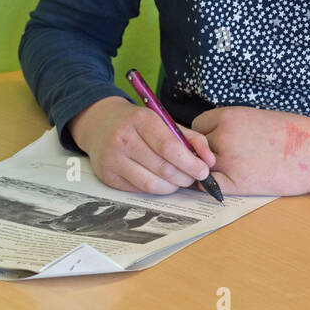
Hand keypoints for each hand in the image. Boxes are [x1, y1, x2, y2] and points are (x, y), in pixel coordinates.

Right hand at [69, 96, 215, 195]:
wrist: (100, 123)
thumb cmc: (137, 123)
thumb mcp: (162, 121)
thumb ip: (190, 138)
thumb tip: (210, 160)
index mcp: (140, 119)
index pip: (169, 147)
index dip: (189, 162)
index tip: (203, 170)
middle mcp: (123, 139)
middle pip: (162, 168)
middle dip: (184, 177)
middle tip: (193, 177)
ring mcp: (112, 159)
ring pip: (151, 184)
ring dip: (172, 186)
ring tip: (178, 180)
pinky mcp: (107, 176)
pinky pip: (139, 190)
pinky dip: (156, 189)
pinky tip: (161, 181)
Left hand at [190, 106, 309, 196]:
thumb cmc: (293, 135)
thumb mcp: (257, 118)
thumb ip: (233, 126)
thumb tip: (213, 138)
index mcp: (229, 116)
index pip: (198, 127)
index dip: (206, 136)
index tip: (218, 143)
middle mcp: (224, 136)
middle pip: (196, 147)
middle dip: (207, 153)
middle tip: (226, 159)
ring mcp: (228, 160)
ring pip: (200, 166)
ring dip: (210, 169)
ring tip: (232, 171)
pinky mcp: (237, 183)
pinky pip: (209, 185)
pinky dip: (214, 186)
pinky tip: (231, 183)